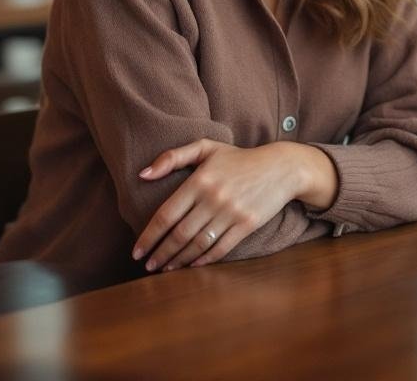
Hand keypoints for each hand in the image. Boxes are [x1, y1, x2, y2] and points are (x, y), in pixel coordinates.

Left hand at [132, 139, 302, 271]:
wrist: (280, 167)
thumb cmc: (238, 158)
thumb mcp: (206, 147)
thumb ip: (172, 157)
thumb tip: (142, 174)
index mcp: (199, 180)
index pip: (166, 214)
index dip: (149, 236)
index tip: (136, 251)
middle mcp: (213, 197)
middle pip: (179, 234)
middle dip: (160, 254)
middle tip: (147, 265)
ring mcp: (231, 213)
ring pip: (197, 244)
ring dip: (178, 261)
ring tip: (165, 269)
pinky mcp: (246, 225)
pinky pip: (220, 248)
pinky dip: (204, 260)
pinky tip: (192, 266)